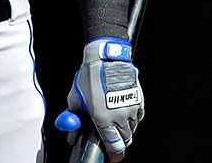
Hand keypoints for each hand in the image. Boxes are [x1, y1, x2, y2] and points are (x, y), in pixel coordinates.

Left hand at [62, 37, 143, 160]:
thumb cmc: (89, 77)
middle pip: (125, 140)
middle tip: (110, 137)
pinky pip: (137, 117)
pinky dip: (131, 118)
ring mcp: (131, 109)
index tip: (111, 157)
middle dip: (118, 142)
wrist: (106, 59)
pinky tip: (120, 109)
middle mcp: (120, 117)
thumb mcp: (75, 100)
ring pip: (131, 129)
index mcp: (103, 120)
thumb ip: (74, 120)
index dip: (114, 156)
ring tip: (112, 118)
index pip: (115, 147)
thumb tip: (72, 136)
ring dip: (124, 129)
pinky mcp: (139, 101)